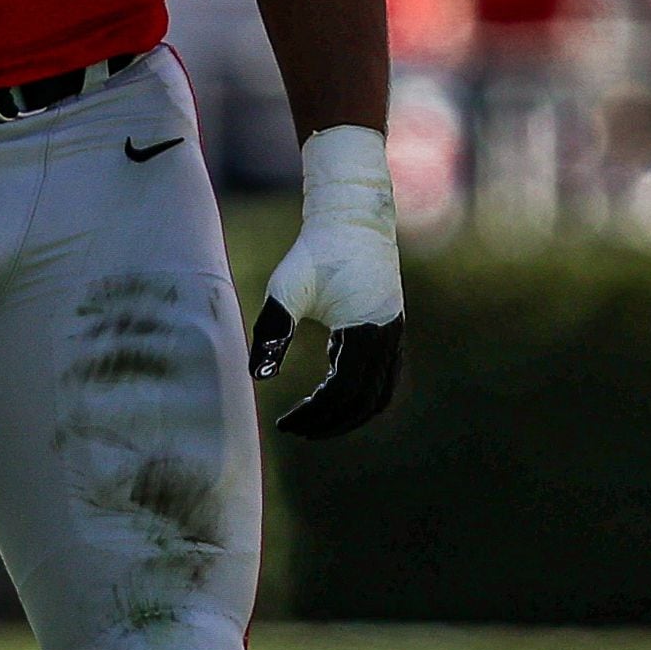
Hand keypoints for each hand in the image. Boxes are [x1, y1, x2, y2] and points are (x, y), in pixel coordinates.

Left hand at [249, 123, 405, 441]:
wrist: (353, 219)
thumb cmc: (316, 252)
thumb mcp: (286, 290)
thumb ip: (272, 332)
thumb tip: (257, 377)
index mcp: (364, 332)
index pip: (342, 393)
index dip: (314, 415)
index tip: (285, 423)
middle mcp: (386, 338)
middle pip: (364, 403)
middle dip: (330, 423)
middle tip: (296, 430)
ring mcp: (394, 335)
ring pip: (379, 394)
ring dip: (349, 414)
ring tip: (315, 424)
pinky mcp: (391, 329)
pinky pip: (383, 378)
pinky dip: (361, 396)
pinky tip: (330, 397)